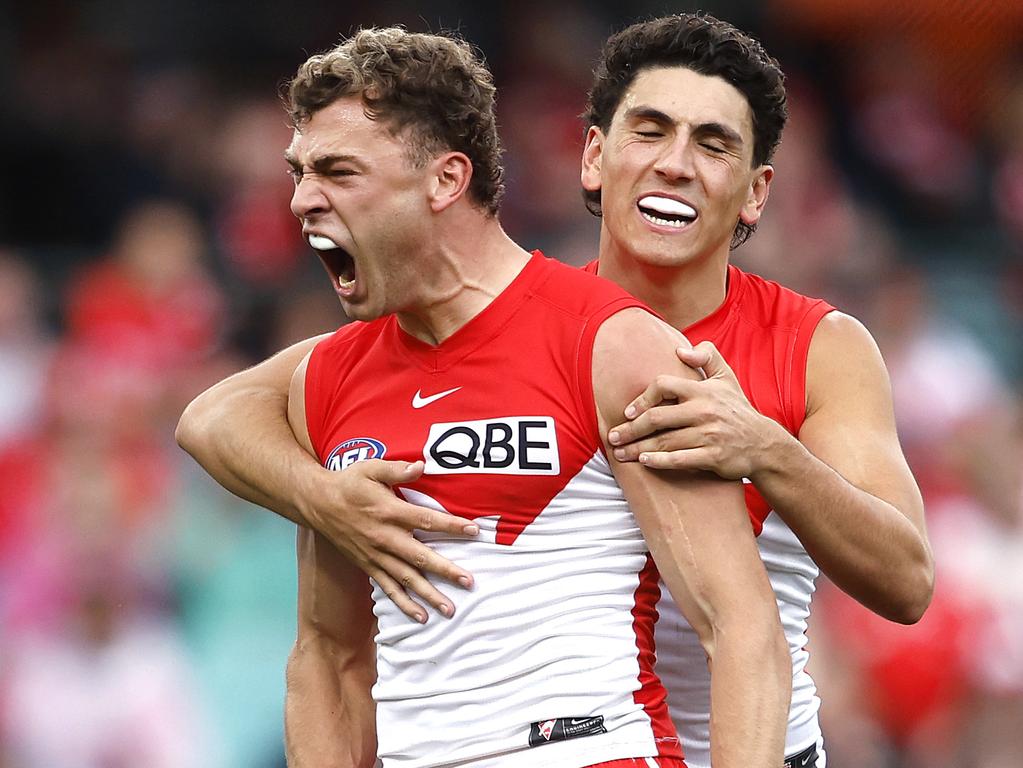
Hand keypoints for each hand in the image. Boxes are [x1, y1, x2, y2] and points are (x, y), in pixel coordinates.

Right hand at [300, 458, 477, 622]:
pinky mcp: (368, 566)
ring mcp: (376, 555)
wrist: (317, 504)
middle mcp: (384, 537)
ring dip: (429, 595)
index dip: (451, 525)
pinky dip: (404, 604)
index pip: (426, 519)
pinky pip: (388, 588)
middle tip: (468, 582)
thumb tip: (422, 465)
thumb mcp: (371, 468)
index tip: (473, 531)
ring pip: (406, 579)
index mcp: (389, 511)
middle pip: (420, 557)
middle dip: (445, 570)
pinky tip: (421, 617)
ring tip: (450, 609)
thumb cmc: (348, 483)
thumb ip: (397, 469)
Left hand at [607, 341, 783, 477]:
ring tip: (620, 454)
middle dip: (630, 429)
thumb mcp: (727, 377)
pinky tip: (644, 461)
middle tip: (613, 437)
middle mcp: (704, 411)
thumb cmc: (737, 410)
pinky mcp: (714, 456)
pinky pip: (680, 459)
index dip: (642, 398)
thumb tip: (680, 349)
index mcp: (702, 390)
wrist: (763, 444)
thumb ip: (707, 356)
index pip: (663, 385)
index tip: (627, 412)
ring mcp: (709, 434)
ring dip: (638, 448)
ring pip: (664, 441)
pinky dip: (659, 461)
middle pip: (657, 417)